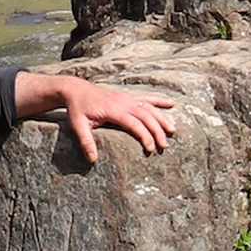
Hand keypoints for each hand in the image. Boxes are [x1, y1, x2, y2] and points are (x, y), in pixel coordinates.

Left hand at [18, 73, 178, 162]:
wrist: (77, 90)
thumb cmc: (77, 109)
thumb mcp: (77, 125)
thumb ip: (86, 142)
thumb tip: (93, 160)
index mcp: (113, 109)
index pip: (133, 123)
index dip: (144, 135)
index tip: (150, 148)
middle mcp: (123, 102)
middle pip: (146, 116)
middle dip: (157, 130)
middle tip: (164, 145)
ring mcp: (127, 98)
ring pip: (149, 107)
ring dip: (162, 118)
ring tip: (173, 130)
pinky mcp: (128, 97)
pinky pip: (147, 98)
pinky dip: (160, 100)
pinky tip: (172, 103)